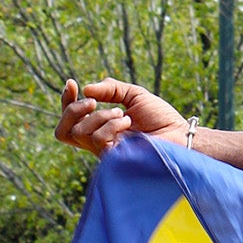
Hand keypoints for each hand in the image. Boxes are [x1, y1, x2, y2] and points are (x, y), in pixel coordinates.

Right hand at [56, 78, 187, 156]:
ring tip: (123, 115)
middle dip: (72, 110)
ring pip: (81, 133)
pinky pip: (97, 140)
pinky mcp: (113, 159)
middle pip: (63, 132)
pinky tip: (128, 122)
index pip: (70, 120)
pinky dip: (110, 125)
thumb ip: (110, 90)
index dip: (65, 101)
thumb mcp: (133, 95)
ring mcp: (105, 152)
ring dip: (101, 116)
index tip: (73, 83)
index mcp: (100, 128)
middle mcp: (99, 142)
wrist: (179, 134)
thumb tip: (86, 90)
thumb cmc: (161, 118)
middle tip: (93, 102)